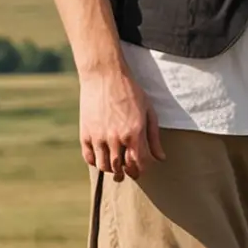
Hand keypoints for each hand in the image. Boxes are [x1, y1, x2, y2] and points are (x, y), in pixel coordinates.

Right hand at [79, 59, 163, 181]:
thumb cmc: (130, 91)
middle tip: (129, 172)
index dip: (142, 169)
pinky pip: (89, 157)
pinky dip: (95, 162)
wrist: (104, 75)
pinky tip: (102, 156)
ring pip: (105, 166)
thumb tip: (161, 158)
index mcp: (134, 133)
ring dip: (112, 170)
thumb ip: (154, 137)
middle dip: (127, 172)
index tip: (141, 167)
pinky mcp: (85, 134)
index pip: (139, 163)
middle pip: (122, 168)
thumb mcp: (148, 111)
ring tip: (116, 166)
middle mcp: (116, 138)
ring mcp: (99, 137)